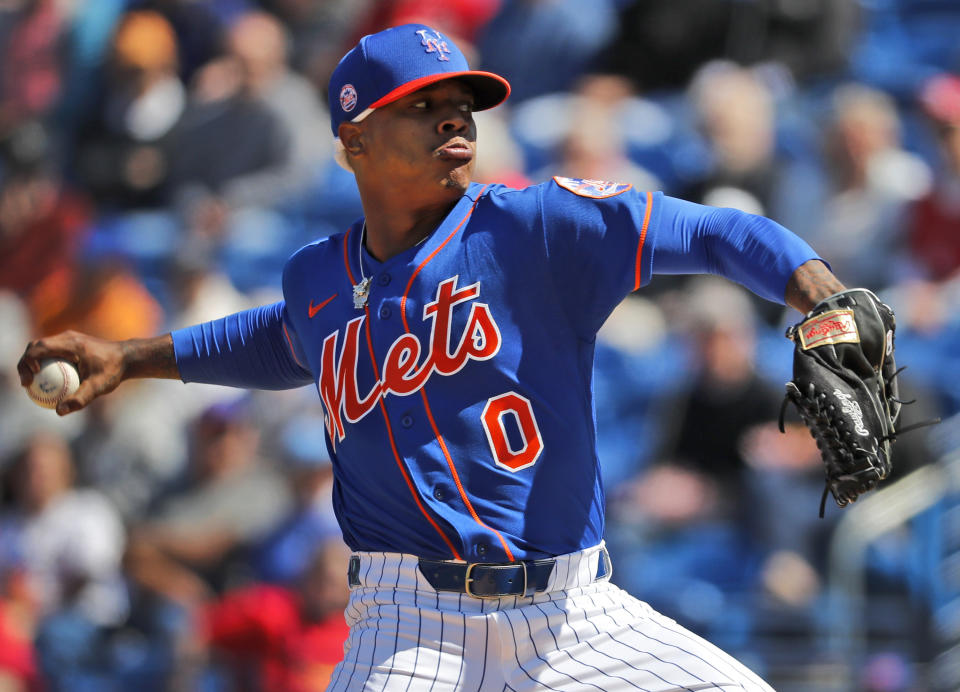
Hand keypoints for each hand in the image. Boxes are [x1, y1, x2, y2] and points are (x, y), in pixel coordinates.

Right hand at [18, 331, 175, 414]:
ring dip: (31, 363)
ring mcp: (67, 340)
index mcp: (70, 343)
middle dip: (24, 363)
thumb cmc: (114, 371)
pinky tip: (46, 384)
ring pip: (41, 348)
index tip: (30, 380)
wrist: (128, 358)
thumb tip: (59, 411)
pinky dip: (43, 365)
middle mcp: (66, 338)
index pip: (39, 347)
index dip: (27, 362)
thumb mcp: (99, 387)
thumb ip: (80, 399)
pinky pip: (51, 353)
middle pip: (35, 346)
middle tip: (26, 384)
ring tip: (31, 385)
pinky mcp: (70, 345)